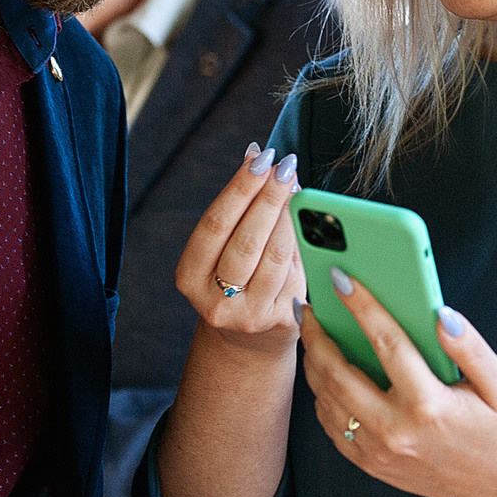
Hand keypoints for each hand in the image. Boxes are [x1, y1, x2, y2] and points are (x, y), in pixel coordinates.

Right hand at [175, 144, 304, 353]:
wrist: (247, 340)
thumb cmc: (235, 278)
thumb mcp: (222, 251)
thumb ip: (239, 211)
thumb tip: (264, 160)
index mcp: (189, 278)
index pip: (215, 225)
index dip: (238, 188)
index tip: (258, 157)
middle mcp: (215, 302)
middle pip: (246, 241)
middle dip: (268, 197)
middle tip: (285, 165)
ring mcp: (250, 316)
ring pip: (274, 258)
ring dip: (289, 216)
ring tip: (296, 185)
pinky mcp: (282, 322)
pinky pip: (296, 272)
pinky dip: (302, 241)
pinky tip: (308, 218)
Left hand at [298, 272, 496, 496]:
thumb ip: (471, 348)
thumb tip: (440, 314)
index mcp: (429, 406)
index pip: (387, 343)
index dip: (362, 305)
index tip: (340, 277)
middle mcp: (396, 431)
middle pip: (339, 373)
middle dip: (318, 334)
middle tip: (308, 305)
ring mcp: (377, 452)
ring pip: (327, 399)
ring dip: (314, 363)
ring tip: (311, 332)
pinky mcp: (369, 464)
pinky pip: (332, 424)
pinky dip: (323, 394)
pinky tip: (326, 371)